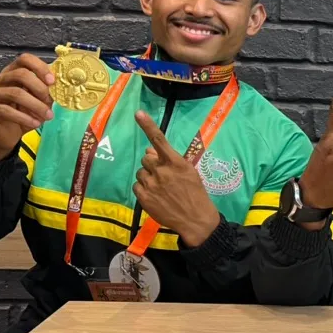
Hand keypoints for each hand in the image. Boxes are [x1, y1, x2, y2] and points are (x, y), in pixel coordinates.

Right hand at [0, 53, 54, 161]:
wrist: (4, 136)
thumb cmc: (21, 115)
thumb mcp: (36, 102)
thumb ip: (44, 92)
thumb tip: (58, 87)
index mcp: (11, 73)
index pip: (24, 59)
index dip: (40, 67)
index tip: (52, 81)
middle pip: (20, 74)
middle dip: (40, 88)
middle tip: (50, 101)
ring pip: (15, 93)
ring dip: (36, 105)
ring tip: (48, 116)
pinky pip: (7, 111)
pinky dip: (24, 118)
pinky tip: (35, 124)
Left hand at [133, 111, 219, 247]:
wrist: (195, 219)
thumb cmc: (195, 192)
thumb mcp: (188, 171)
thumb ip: (169, 160)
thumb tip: (150, 151)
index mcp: (175, 162)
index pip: (159, 140)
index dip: (148, 125)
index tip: (138, 113)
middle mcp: (162, 171)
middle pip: (146, 158)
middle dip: (152, 164)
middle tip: (162, 174)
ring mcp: (151, 184)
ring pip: (141, 172)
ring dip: (148, 177)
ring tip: (160, 188)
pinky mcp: (144, 198)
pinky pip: (137, 186)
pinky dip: (143, 189)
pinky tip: (154, 196)